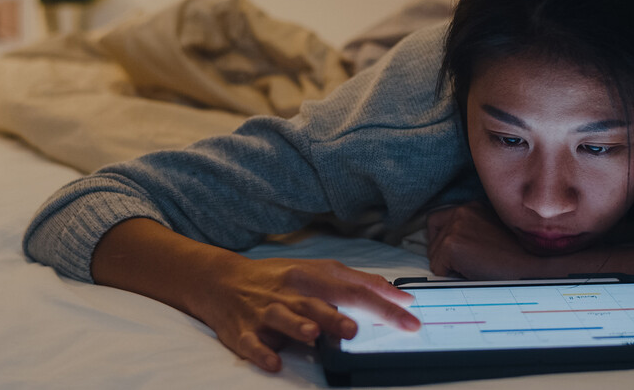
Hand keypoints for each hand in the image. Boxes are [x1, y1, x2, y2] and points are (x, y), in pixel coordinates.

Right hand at [195, 257, 420, 371]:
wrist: (222, 281)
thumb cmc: (281, 278)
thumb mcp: (319, 271)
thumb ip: (359, 282)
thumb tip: (400, 294)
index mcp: (312, 277)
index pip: (353, 290)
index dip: (382, 305)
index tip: (410, 320)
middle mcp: (290, 293)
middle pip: (316, 304)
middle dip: (334, 316)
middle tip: (355, 329)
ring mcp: (264, 312)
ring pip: (282, 318)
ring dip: (297, 327)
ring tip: (313, 335)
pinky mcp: (242, 332)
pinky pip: (252, 344)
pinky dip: (262, 353)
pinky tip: (274, 361)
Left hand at [426, 201, 545, 278]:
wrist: (530, 268)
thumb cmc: (514, 256)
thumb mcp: (492, 232)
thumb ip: (471, 230)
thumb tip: (447, 244)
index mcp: (473, 206)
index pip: (439, 219)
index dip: (445, 239)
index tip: (460, 251)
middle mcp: (463, 210)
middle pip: (432, 234)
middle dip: (444, 251)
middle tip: (466, 262)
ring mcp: (456, 226)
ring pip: (434, 253)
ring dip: (450, 264)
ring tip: (475, 266)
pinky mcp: (452, 244)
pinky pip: (437, 268)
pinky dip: (451, 275)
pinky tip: (472, 272)